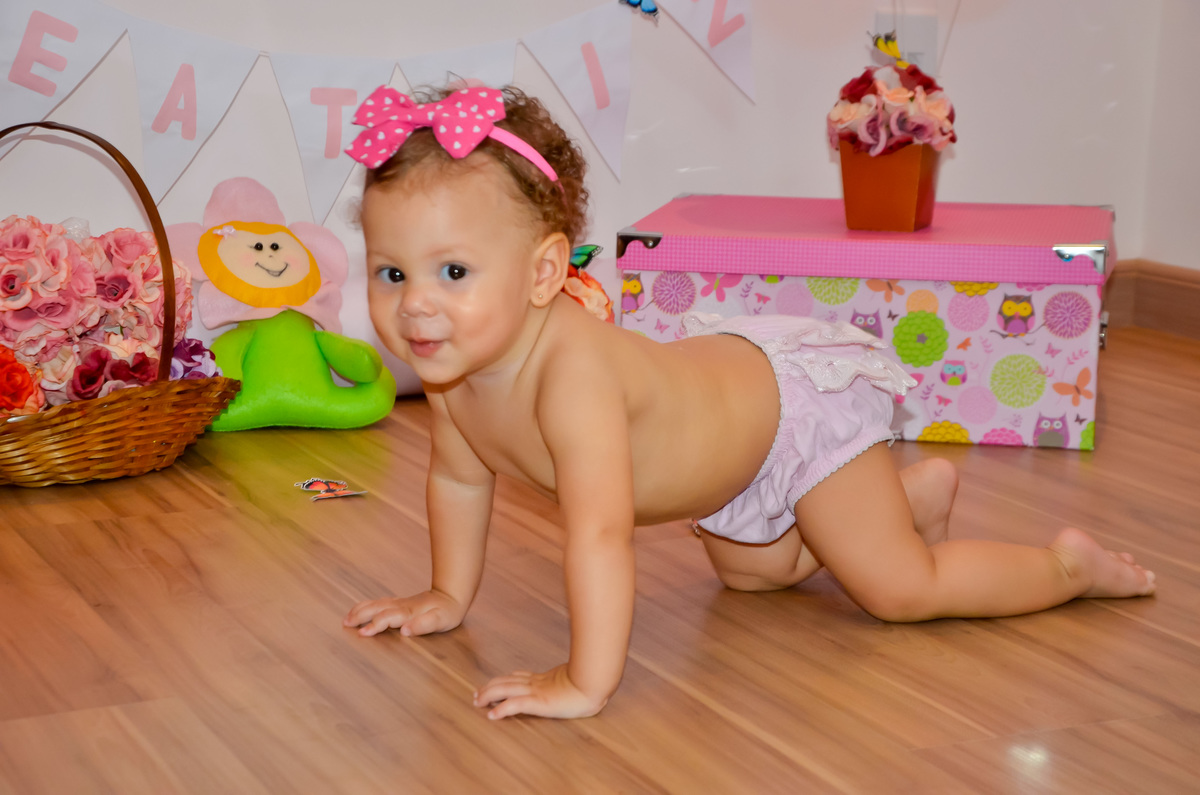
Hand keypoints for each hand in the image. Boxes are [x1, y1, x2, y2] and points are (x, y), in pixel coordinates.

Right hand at [342, 590, 464, 636]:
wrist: (452, 595)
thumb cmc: (447, 611)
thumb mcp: (440, 621)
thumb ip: (423, 625)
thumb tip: (405, 630)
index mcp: (409, 612)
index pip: (388, 618)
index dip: (375, 625)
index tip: (362, 633)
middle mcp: (401, 605)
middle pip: (377, 608)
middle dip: (361, 615)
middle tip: (345, 624)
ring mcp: (399, 603)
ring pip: (376, 604)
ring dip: (360, 610)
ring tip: (346, 619)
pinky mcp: (399, 602)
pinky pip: (379, 603)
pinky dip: (366, 606)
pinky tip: (360, 610)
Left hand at [473, 664, 606, 719]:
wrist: (594, 682)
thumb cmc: (590, 683)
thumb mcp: (575, 681)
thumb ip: (567, 681)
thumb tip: (571, 683)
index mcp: (544, 679)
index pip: (517, 677)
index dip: (502, 680)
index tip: (491, 685)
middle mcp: (536, 683)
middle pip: (505, 682)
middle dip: (489, 688)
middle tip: (477, 695)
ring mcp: (536, 691)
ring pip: (505, 689)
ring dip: (489, 696)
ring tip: (478, 702)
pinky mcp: (538, 702)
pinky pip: (515, 705)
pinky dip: (501, 709)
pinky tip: (492, 716)